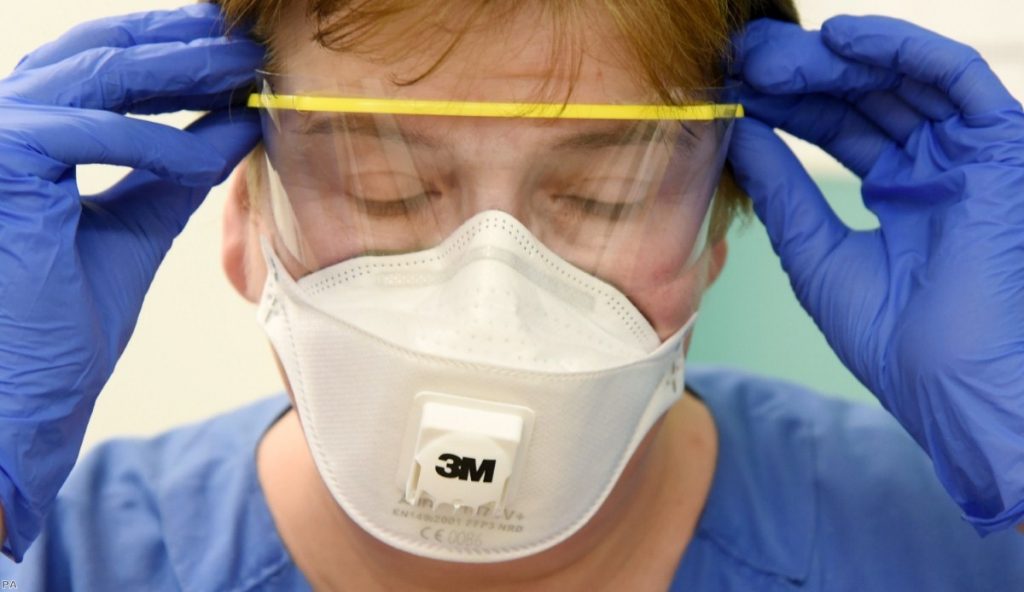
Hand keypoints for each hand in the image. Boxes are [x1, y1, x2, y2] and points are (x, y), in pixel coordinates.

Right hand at [0, 5, 261, 559]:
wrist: (18, 403)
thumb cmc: (57, 331)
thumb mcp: (131, 231)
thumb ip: (171, 177)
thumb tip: (232, 128)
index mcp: (27, 142)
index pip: (101, 72)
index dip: (171, 54)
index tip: (236, 57)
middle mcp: (4, 129)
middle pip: (98, 54)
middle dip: (181, 44)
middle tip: (250, 46)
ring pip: (97, 74)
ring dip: (180, 69)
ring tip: (244, 70)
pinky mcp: (1, 165)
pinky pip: (92, 132)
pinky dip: (160, 140)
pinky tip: (213, 148)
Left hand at [728, 16, 1023, 532]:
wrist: (951, 386)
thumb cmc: (893, 341)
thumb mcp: (817, 254)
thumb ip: (783, 192)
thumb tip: (739, 135)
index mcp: (896, 194)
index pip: (836, 127)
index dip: (785, 102)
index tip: (732, 86)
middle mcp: (933, 167)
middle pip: (862, 98)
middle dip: (801, 74)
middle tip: (742, 57)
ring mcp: (966, 156)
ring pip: (900, 81)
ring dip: (835, 59)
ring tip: (771, 54)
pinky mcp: (1000, 150)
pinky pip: (955, 79)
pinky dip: (901, 49)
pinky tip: (841, 38)